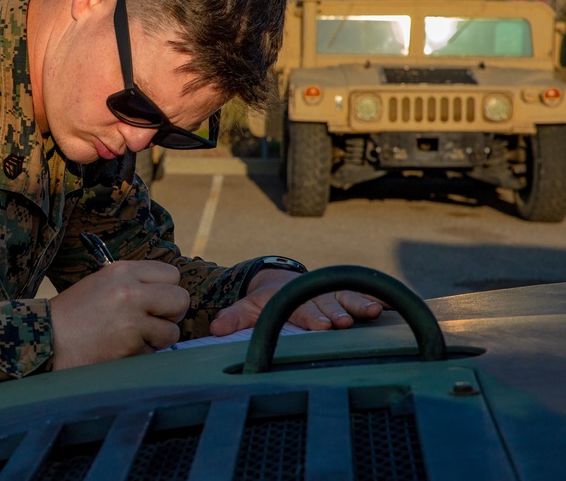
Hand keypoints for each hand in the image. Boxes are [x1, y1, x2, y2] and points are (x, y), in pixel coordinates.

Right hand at [48, 261, 189, 369]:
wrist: (47, 339)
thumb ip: (135, 282)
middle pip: (181, 299)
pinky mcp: (130, 347)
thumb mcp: (102, 282)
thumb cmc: (74, 312)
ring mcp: (132, 321)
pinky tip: (121, 350)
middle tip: (155, 320)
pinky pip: (154, 353)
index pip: (172, 274)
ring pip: (172, 331)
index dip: (167, 289)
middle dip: (172, 313)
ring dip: (158, 338)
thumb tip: (168, 291)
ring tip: (134, 337)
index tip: (156, 300)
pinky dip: (142, 355)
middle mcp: (131, 292)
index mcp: (123, 271)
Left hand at [209, 268, 385, 336]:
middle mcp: (314, 295)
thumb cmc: (267, 299)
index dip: (313, 318)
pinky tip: (392, 305)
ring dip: (360, 303)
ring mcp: (330, 293)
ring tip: (373, 311)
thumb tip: (215, 330)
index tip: (323, 326)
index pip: (303, 309)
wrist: (281, 280)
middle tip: (346, 321)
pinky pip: (361, 293)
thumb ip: (234, 318)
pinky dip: (375, 297)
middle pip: (327, 303)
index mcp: (292, 299)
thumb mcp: (250, 307)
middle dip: (337, 312)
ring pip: (346, 296)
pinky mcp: (343, 293)